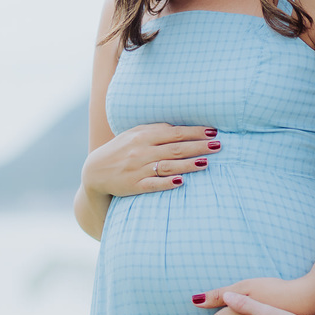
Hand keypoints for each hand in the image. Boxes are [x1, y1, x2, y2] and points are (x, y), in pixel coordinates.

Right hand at [82, 123, 218, 197]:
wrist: (95, 171)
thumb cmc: (121, 149)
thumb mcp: (135, 134)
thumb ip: (156, 130)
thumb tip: (181, 128)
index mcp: (144, 135)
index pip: (174, 132)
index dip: (195, 132)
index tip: (213, 132)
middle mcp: (142, 151)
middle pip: (175, 148)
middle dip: (198, 146)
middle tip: (219, 145)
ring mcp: (138, 168)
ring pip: (168, 165)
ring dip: (188, 164)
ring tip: (206, 162)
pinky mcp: (134, 185)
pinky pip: (153, 184)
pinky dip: (167, 183)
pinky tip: (182, 182)